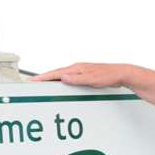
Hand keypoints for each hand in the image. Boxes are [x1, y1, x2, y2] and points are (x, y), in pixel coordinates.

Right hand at [32, 62, 146, 87]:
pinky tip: (62, 86)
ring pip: (62, 77)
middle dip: (44, 79)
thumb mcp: (92, 79)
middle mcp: (77, 69)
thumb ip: (77, 79)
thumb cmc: (109, 75)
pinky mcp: (85, 77)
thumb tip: (63, 78)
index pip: (55, 73)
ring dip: (52, 80)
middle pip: (56, 74)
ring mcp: (80, 72)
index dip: (43, 78)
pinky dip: (62, 82)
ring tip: (43, 86)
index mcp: (76, 68)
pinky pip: (69, 79)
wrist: (122, 74)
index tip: (33, 81)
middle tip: (33, 84)